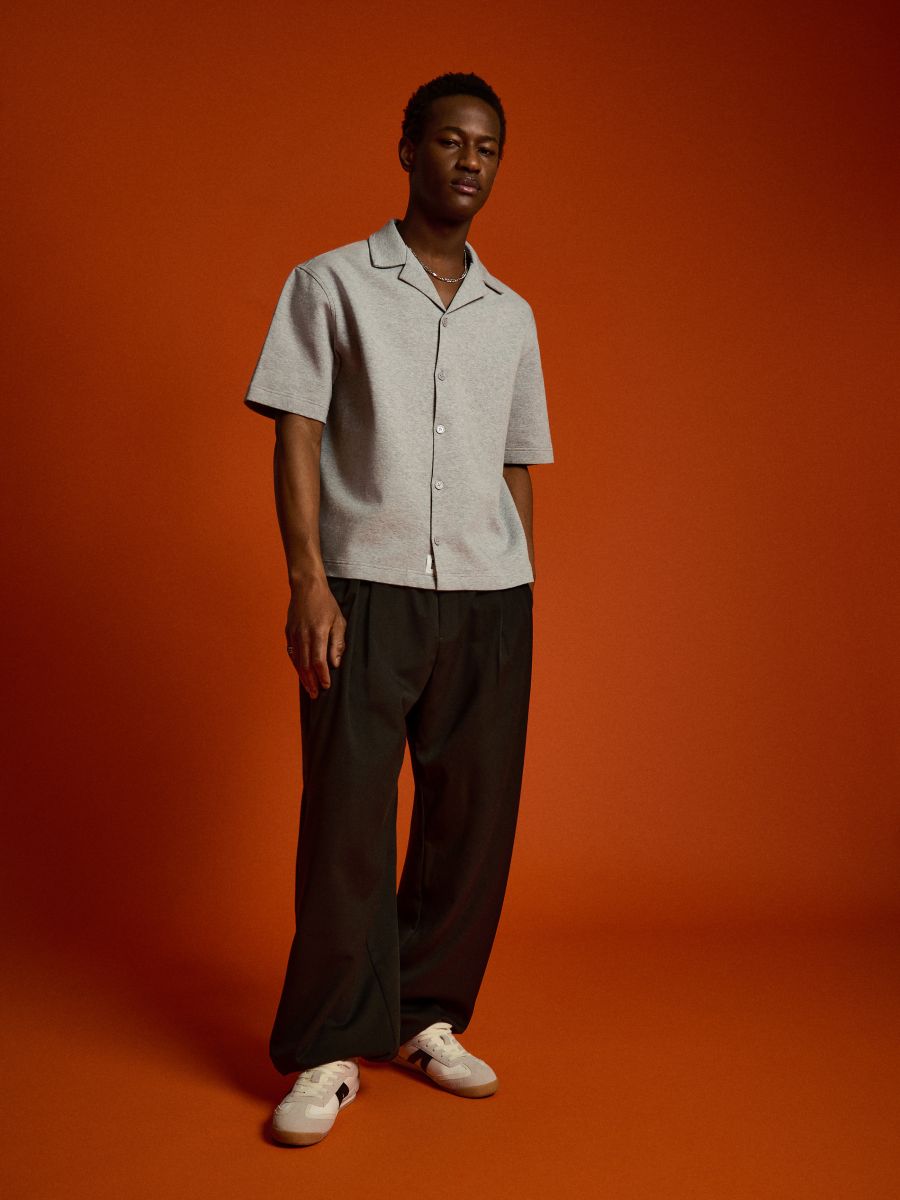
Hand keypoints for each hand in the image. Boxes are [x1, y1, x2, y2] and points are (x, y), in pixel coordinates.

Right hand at [285, 578, 346, 698]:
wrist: (306, 587)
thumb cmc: (326, 603)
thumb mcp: (338, 621)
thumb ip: (337, 643)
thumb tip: (335, 663)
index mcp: (317, 632)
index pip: (319, 661)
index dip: (322, 676)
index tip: (326, 685)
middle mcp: (303, 635)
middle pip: (306, 665)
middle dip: (311, 682)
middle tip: (316, 695)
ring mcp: (293, 634)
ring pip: (297, 661)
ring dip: (303, 677)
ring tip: (309, 689)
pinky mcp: (288, 632)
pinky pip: (292, 653)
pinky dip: (296, 665)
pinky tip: (301, 673)